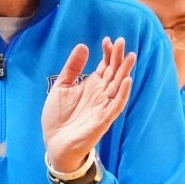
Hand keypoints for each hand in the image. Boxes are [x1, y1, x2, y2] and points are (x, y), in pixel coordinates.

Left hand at [42, 38, 135, 172]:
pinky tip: (127, 81)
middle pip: (113, 73)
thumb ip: (72, 68)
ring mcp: (103, 106)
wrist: (55, 143)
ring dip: (124, 72)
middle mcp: (100, 94)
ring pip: (118, 86)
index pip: (104, 66)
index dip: (107, 53)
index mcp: (91, 86)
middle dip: (117, 58)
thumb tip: (83, 46)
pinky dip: (122, 94)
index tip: (107, 40)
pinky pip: (116, 105)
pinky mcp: (104, 119)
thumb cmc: (58, 117)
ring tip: (130, 56)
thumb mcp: (61, 87)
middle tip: (121, 41)